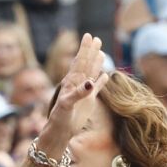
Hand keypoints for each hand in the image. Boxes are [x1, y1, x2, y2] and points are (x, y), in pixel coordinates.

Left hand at [38, 33, 107, 154]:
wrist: (61, 130)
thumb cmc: (61, 117)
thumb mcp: (68, 104)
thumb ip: (79, 93)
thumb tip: (91, 82)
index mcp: (72, 82)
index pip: (80, 62)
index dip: (84, 49)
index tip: (88, 36)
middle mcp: (78, 84)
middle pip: (86, 64)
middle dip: (90, 51)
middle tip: (96, 38)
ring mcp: (84, 92)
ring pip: (92, 73)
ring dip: (96, 62)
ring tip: (100, 51)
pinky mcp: (89, 101)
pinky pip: (97, 87)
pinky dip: (101, 81)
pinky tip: (105, 75)